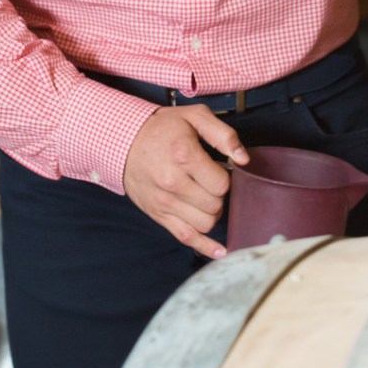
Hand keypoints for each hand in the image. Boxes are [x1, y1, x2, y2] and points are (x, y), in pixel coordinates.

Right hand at [123, 106, 249, 259]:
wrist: (124, 140)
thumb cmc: (162, 128)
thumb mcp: (194, 116)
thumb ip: (223, 134)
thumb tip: (243, 159)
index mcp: (184, 155)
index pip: (221, 184)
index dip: (224, 177)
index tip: (215, 169)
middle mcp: (173, 182)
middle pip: (215, 205)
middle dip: (218, 195)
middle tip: (209, 182)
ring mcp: (164, 201)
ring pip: (205, 223)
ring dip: (212, 213)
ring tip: (205, 199)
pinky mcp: (158, 214)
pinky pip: (186, 237)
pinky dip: (205, 247)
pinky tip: (219, 251)